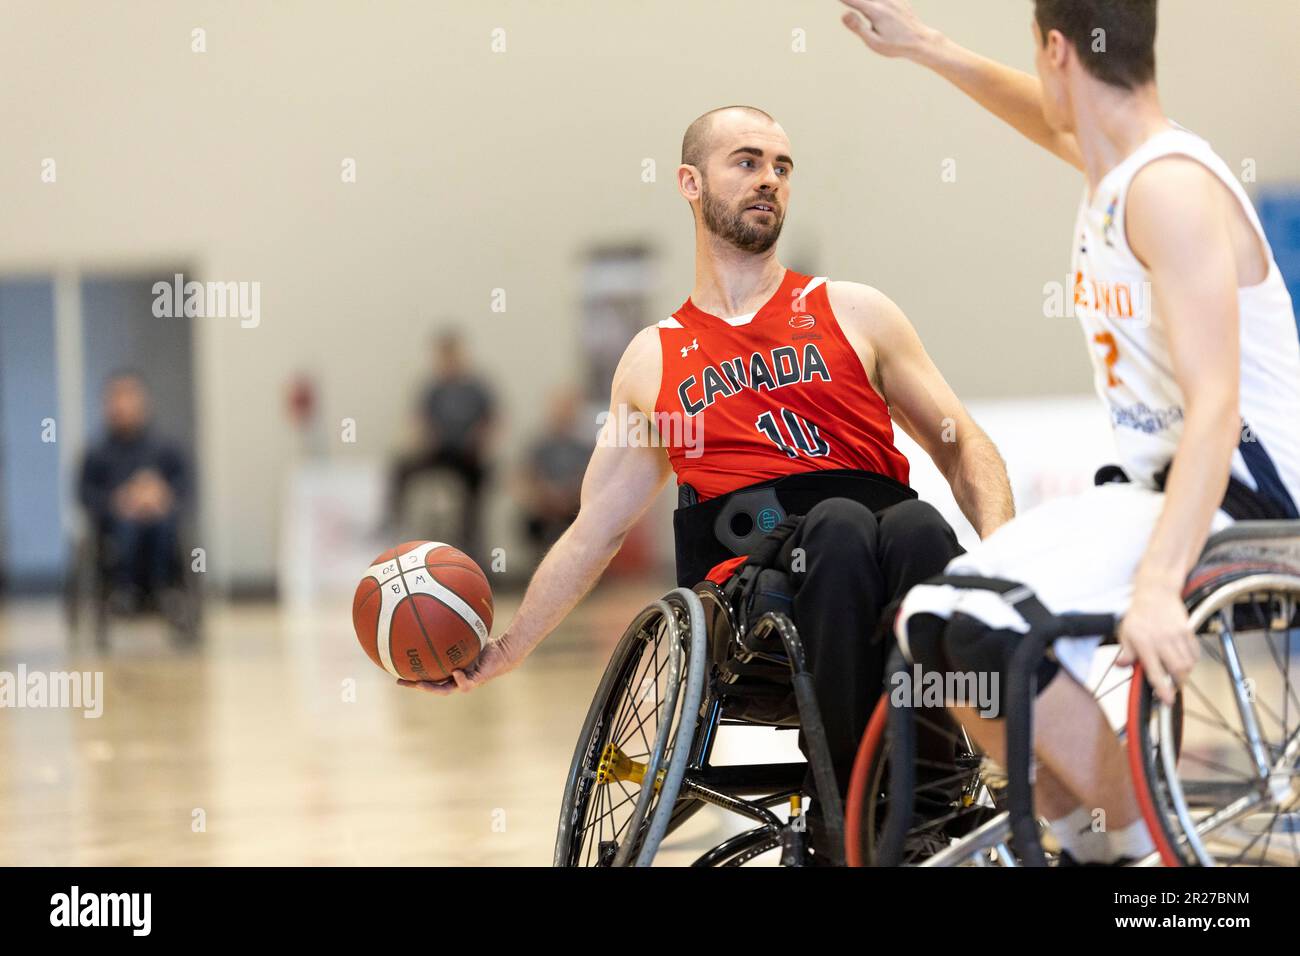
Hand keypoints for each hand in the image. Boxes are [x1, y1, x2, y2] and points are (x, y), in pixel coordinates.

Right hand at [396, 632, 521, 695]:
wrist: (505, 650)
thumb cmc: (485, 642)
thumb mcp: (465, 632)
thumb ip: (451, 626)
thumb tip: (437, 607)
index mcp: (449, 670)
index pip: (427, 676)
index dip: (412, 676)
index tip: (396, 672)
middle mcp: (455, 678)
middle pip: (431, 686)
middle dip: (415, 685)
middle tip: (400, 681)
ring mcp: (466, 681)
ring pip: (446, 690)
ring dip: (432, 688)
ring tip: (420, 683)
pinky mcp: (478, 680)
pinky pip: (466, 683)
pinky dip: (460, 679)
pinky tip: (455, 672)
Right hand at [838, 0, 935, 59]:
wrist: (920, 41)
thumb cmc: (895, 45)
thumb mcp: (874, 42)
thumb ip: (858, 27)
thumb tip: (844, 14)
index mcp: (876, 12)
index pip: (854, 0)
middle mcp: (884, 1)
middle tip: (845, 0)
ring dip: (865, 2)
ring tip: (868, 15)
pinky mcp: (898, 0)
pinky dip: (877, 1)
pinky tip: (875, 5)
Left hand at [1116, 583, 1197, 704]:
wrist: (1155, 593)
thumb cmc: (1138, 615)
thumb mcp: (1125, 633)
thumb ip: (1126, 652)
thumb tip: (1121, 666)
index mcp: (1144, 644)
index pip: (1154, 672)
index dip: (1162, 689)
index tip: (1167, 701)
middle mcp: (1162, 641)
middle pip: (1177, 670)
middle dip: (1177, 683)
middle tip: (1173, 685)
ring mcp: (1177, 636)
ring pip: (1188, 664)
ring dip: (1184, 672)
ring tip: (1177, 671)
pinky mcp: (1188, 631)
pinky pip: (1195, 653)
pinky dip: (1192, 661)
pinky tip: (1184, 659)